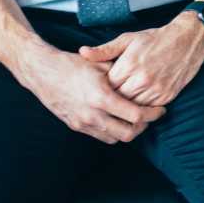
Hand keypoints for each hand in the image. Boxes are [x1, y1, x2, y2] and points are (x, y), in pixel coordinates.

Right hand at [20, 46, 166, 142]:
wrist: (43, 73)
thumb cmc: (73, 65)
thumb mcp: (101, 64)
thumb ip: (123, 75)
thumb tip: (144, 81)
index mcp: (102, 98)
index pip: (136, 116)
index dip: (153, 114)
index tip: (160, 109)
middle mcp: (92, 115)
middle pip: (128, 133)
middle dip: (143, 127)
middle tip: (150, 116)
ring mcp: (83, 123)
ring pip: (115, 138)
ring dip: (128, 131)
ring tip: (135, 118)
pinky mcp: (75, 127)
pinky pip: (101, 136)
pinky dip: (113, 131)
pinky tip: (118, 119)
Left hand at [79, 13, 203, 106]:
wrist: (189, 39)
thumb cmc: (156, 38)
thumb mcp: (128, 39)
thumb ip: (105, 50)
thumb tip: (82, 52)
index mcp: (129, 64)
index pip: (107, 87)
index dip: (103, 88)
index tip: (101, 88)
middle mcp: (142, 79)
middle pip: (118, 99)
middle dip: (113, 99)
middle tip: (108, 99)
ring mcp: (155, 88)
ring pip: (133, 107)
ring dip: (127, 105)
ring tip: (122, 101)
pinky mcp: (167, 95)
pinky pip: (149, 108)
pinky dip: (142, 107)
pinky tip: (138, 101)